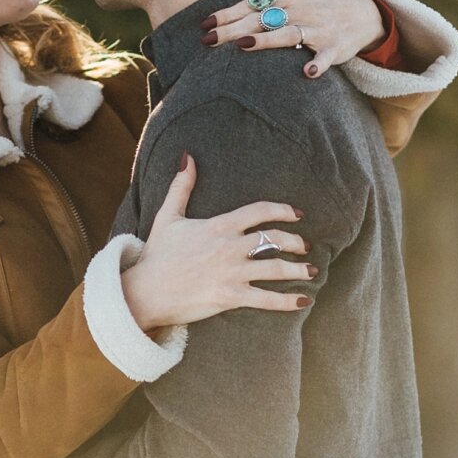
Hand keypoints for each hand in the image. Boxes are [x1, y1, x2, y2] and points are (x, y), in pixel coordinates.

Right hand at [122, 153, 315, 331]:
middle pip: (275, 240)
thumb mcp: (167, 216)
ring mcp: (232, 273)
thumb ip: (181, 186)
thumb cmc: (157, 255)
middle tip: (305, 246)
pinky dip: (288, 301)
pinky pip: (266, 299)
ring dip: (299, 270)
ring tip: (312, 271)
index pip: (260, 211)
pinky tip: (304, 300)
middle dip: (296, 242)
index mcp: (219, 225)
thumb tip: (187, 156)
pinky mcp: (230, 296)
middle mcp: (230, 247)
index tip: (297, 214)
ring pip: (277, 269)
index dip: (283, 211)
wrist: (145, 292)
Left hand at [200, 0, 382, 78]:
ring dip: (267, 40)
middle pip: (261, 21)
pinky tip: (308, 71)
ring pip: (288, 34)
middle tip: (207, 40)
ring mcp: (317, 29)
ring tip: (243, 44)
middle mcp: (300, 10)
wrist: (362, 12)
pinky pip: (325, 57)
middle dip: (232, 30)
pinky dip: (318, 63)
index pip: (251, 6)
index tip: (204, 24)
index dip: (227, 14)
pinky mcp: (334, 47)